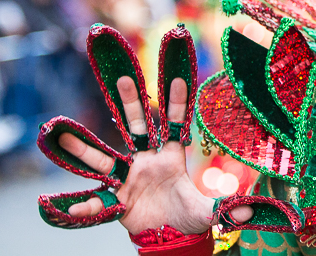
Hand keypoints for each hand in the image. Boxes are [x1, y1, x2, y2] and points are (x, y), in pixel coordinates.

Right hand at [58, 77, 252, 233]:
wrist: (169, 239)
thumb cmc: (188, 219)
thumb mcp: (209, 213)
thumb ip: (227, 210)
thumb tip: (254, 209)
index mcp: (171, 158)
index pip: (175, 124)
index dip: (177, 102)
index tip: (178, 77)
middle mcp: (146, 162)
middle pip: (137, 127)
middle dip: (131, 103)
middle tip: (126, 76)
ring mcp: (127, 178)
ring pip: (103, 158)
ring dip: (83, 148)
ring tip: (61, 133)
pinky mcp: (115, 201)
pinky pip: (95, 202)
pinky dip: (82, 207)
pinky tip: (66, 207)